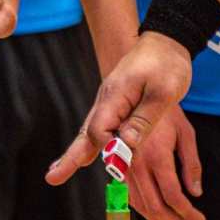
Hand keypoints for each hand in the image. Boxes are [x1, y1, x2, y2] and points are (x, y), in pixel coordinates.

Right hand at [47, 30, 195, 185]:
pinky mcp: (118, 105)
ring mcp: (110, 103)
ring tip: (57, 174)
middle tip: (52, 178)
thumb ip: (144, 118)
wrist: (166, 41)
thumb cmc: (167, 64)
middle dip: (70, 157)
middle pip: (86, 133)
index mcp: (116, 96)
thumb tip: (126, 144)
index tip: (122, 162)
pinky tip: (84, 158)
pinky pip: (101, 128)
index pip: (101, 129)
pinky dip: (91, 145)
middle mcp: (107, 101)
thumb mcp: (164, 91)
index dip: (109, 148)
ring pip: (90, 132)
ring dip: (77, 154)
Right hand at [124, 103, 204, 219]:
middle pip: (153, 205)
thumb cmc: (166, 105)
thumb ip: (191, 163)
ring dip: (157, 218)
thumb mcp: (186, 129)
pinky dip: (142, 206)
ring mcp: (123, 162)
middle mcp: (135, 161)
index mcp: (155, 154)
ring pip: (137, 203)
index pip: (171, 196)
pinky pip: (126, 192)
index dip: (186, 213)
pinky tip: (155, 210)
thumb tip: (195, 192)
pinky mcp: (116, 160)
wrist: (139, 75)